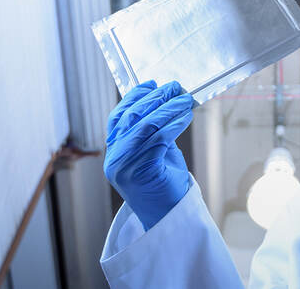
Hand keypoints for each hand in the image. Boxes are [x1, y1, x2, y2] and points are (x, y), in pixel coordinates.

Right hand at [104, 80, 193, 229]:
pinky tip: (185, 116)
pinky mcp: (140, 173)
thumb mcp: (153, 150)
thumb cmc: (163, 181)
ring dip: (168, 108)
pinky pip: (159, 140)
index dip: (134, 97)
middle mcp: (114, 159)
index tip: (152, 83)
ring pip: (146, 126)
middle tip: (175, 87)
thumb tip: (164, 98)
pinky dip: (174, 124)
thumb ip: (151, 129)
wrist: (168, 216)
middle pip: (132, 117)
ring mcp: (124, 167)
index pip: (118, 117)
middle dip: (156, 98)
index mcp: (114, 152)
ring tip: (185, 99)